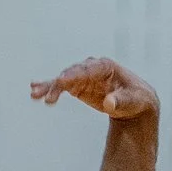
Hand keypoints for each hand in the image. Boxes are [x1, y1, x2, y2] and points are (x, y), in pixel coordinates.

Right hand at [31, 54, 156, 122]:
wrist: (134, 104)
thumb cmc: (136, 99)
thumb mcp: (133, 101)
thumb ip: (121, 101)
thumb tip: (109, 103)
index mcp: (107, 67)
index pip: (90, 68)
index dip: (76, 74)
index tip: (62, 81)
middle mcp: (92, 68)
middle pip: (73, 73)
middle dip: (61, 82)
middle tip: (49, 93)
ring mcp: (83, 76)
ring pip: (64, 79)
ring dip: (50, 86)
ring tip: (35, 94)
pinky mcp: (78, 86)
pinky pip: (61, 87)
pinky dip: (50, 89)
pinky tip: (36, 92)